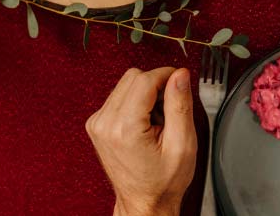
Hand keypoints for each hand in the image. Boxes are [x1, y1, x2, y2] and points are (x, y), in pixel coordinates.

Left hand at [86, 67, 195, 215]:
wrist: (143, 203)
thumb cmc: (162, 183)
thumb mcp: (182, 144)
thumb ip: (180, 105)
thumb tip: (179, 76)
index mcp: (124, 128)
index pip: (144, 79)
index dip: (166, 75)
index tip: (179, 82)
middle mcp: (105, 123)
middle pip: (133, 77)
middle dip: (156, 86)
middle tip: (169, 111)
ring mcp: (98, 123)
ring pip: (125, 84)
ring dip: (145, 94)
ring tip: (157, 121)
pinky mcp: (97, 123)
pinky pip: (118, 96)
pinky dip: (135, 102)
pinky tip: (145, 123)